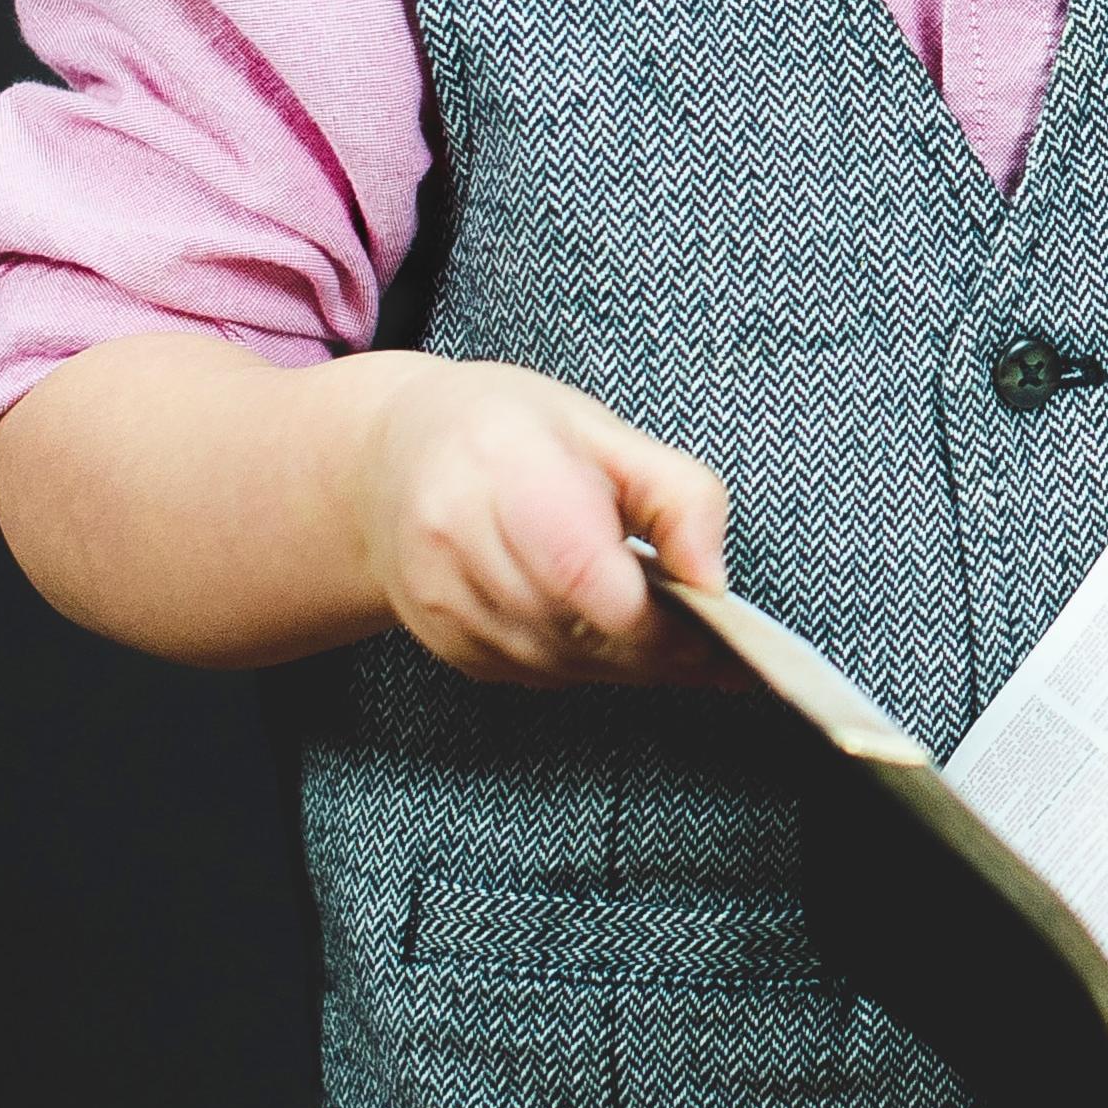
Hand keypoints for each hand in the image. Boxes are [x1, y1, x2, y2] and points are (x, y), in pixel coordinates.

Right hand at [339, 352, 742, 687]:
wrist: (391, 461)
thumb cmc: (511, 434)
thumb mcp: (607, 432)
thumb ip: (678, 496)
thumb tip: (715, 579)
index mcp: (504, 468)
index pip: (583, 572)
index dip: (656, 618)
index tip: (716, 629)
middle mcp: (455, 539)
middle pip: (575, 629)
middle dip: (656, 649)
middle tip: (716, 645)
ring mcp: (440, 599)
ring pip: (558, 664)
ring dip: (626, 664)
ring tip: (675, 640)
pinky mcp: (441, 640)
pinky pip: (532, 675)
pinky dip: (584, 664)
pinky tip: (611, 637)